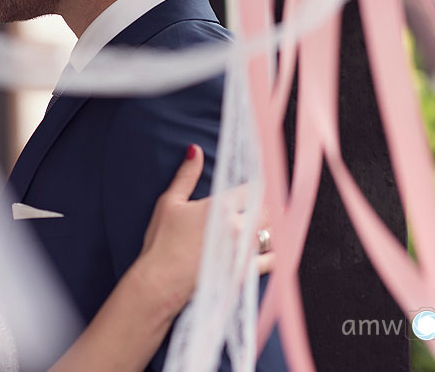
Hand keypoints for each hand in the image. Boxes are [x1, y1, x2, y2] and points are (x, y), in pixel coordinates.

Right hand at [135, 144, 274, 315]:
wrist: (158, 283)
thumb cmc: (161, 242)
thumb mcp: (169, 203)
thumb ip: (186, 176)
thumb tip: (195, 150)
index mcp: (220, 207)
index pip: (253, 188)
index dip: (260, 183)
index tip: (262, 181)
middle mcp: (236, 228)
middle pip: (268, 210)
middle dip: (270, 205)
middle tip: (271, 201)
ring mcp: (242, 252)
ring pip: (273, 233)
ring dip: (274, 226)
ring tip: (274, 222)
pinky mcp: (243, 273)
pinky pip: (271, 261)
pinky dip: (276, 253)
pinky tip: (276, 248)